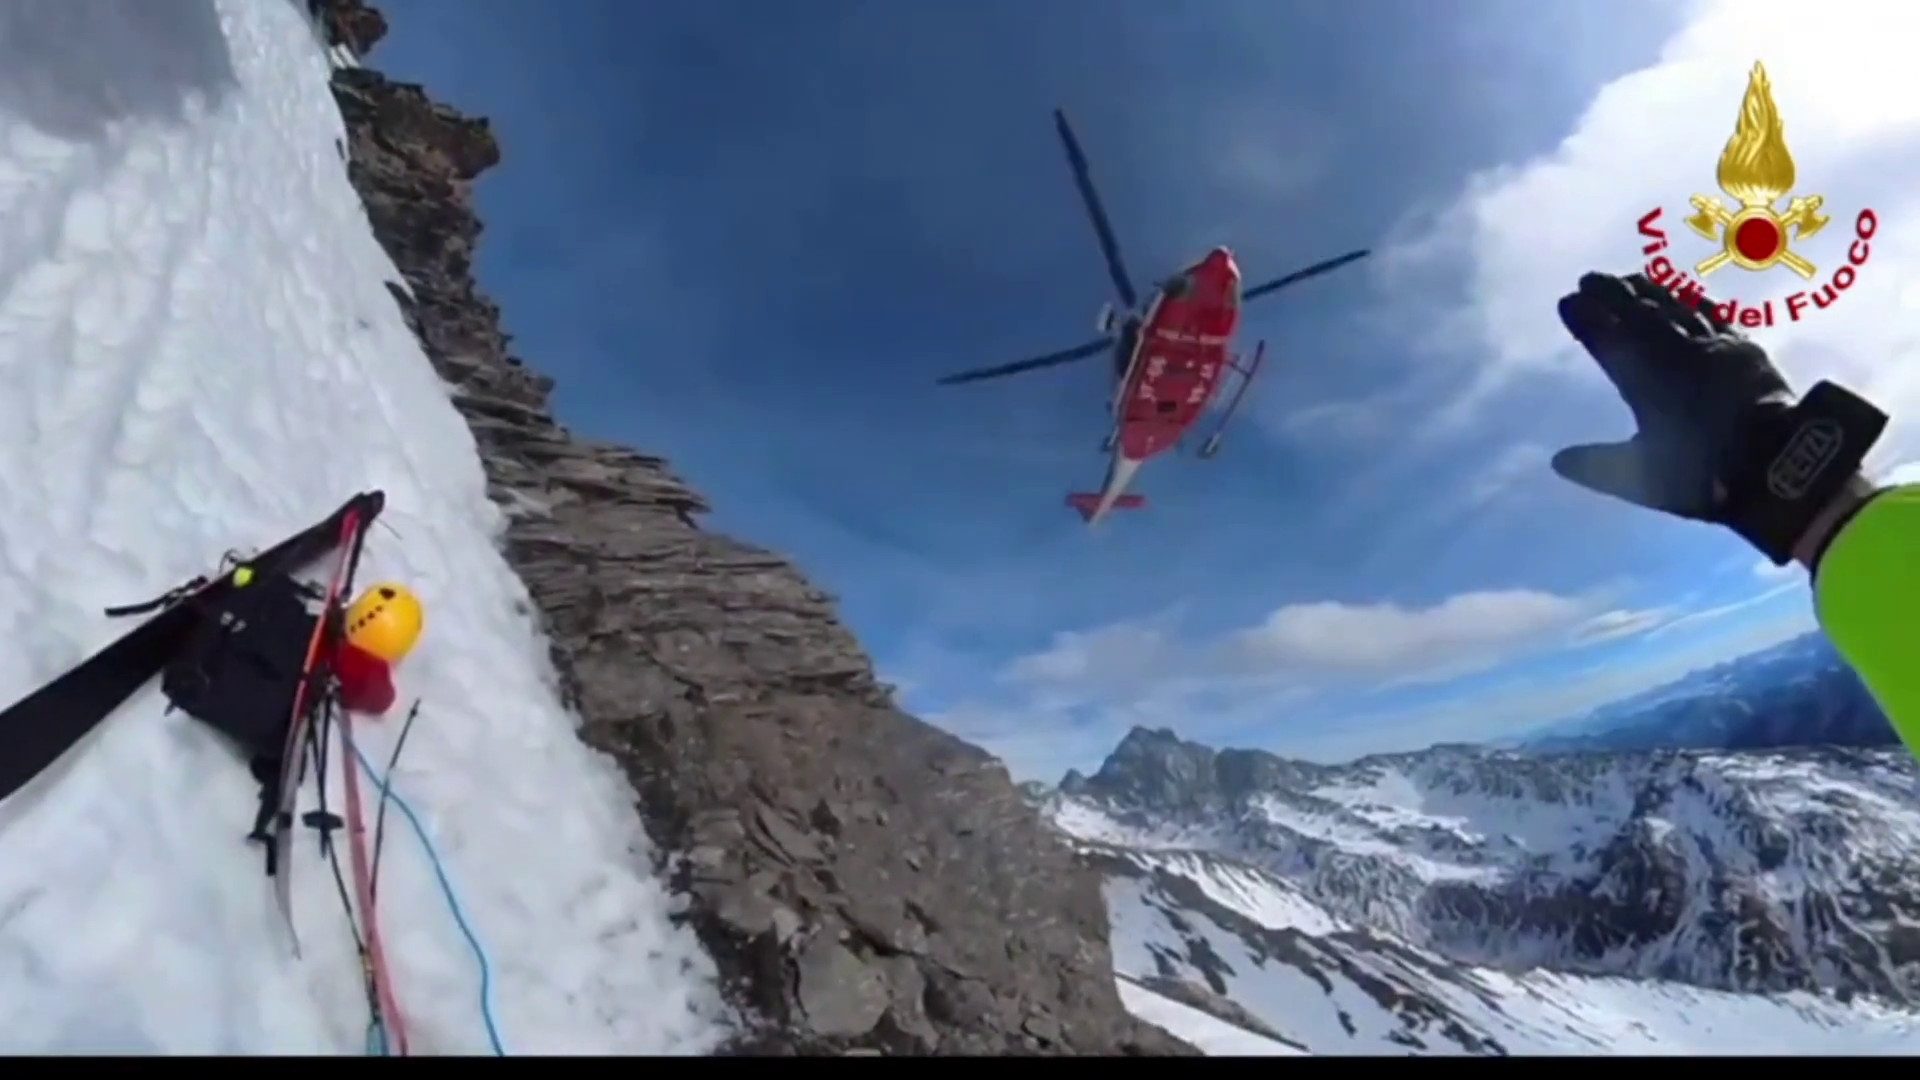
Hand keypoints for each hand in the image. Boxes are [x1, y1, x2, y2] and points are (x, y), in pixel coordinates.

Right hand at [1551, 271, 1886, 565]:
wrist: (1780, 459)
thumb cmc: (1705, 473)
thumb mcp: (1642, 477)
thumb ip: (1598, 465)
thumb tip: (1558, 461)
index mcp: (1644, 382)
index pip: (1607, 341)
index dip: (1586, 320)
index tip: (1567, 301)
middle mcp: (1674, 355)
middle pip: (1637, 315)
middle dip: (1610, 294)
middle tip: (1589, 277)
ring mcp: (1711, 348)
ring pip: (1674, 309)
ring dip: (1650, 291)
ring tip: (1630, 278)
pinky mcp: (1743, 349)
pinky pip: (1714, 316)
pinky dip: (1695, 303)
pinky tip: (1689, 295)